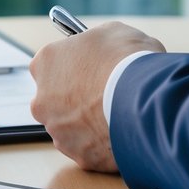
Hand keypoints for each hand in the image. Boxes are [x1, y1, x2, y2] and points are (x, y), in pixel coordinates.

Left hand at [30, 22, 165, 172]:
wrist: (146, 100)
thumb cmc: (128, 61)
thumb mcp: (114, 33)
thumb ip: (98, 42)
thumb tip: (104, 49)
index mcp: (46, 63)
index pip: (52, 63)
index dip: (74, 65)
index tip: (88, 67)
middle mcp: (42, 99)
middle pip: (56, 98)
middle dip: (76, 97)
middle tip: (103, 93)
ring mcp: (59, 131)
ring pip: (71, 126)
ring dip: (89, 122)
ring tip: (118, 114)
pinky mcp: (78, 155)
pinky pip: (90, 148)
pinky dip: (103, 143)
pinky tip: (123, 132)